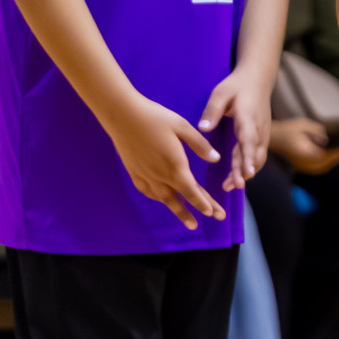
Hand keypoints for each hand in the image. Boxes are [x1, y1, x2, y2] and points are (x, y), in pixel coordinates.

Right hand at [104, 94, 224, 229]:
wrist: (123, 116)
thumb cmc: (156, 118)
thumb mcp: (183, 127)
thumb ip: (199, 145)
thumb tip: (215, 159)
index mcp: (174, 166)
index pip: (191, 191)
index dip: (202, 203)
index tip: (212, 213)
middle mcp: (159, 176)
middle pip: (178, 199)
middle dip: (193, 212)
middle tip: (207, 221)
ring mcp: (144, 175)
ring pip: (162, 198)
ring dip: (176, 210)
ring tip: (187, 219)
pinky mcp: (133, 172)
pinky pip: (148, 192)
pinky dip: (158, 199)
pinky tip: (163, 199)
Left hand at [199, 68, 272, 190]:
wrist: (258, 78)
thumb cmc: (237, 85)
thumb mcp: (221, 93)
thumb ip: (212, 111)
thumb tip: (203, 128)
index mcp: (248, 118)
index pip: (249, 141)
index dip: (247, 159)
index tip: (246, 174)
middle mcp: (259, 128)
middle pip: (255, 155)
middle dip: (245, 172)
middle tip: (232, 186)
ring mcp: (262, 132)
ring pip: (258, 157)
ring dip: (246, 171)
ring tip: (230, 185)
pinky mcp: (261, 135)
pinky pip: (257, 154)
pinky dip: (249, 166)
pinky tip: (237, 175)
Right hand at [269, 118, 338, 175]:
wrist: (272, 137)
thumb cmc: (288, 129)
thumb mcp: (303, 124)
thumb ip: (316, 131)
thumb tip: (325, 141)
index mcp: (304, 153)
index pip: (325, 157)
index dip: (338, 154)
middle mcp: (302, 162)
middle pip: (324, 166)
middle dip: (337, 158)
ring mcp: (301, 165)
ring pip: (320, 168)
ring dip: (332, 161)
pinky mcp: (300, 164)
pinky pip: (316, 166)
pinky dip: (326, 162)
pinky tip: (332, 154)